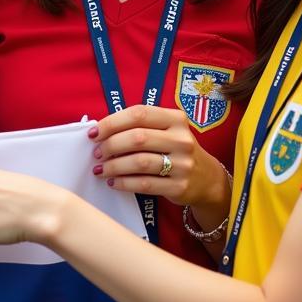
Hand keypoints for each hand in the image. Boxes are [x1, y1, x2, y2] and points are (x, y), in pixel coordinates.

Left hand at [91, 105, 228, 206]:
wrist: (206, 178)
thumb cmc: (175, 149)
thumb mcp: (166, 131)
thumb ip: (140, 126)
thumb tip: (101, 131)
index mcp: (175, 119)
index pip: (139, 114)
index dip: (112, 122)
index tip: (94, 133)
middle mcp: (181, 139)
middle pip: (137, 138)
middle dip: (111, 145)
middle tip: (97, 153)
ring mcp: (183, 164)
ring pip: (139, 162)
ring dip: (114, 166)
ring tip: (101, 169)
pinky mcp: (179, 187)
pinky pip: (144, 184)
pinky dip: (124, 183)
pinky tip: (113, 182)